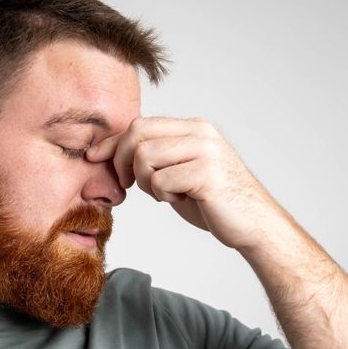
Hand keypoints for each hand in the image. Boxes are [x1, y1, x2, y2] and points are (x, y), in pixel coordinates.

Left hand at [88, 116, 286, 251]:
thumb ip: (156, 157)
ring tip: (166, 193)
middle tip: (127, 184)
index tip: (94, 157)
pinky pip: (160, 180)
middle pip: (137, 134)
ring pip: (145, 157)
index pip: (139, 125)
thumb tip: (114, 152)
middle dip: (122, 162)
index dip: (112, 143)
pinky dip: (162, 195)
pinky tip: (181, 199)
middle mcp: (199, 132)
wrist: (253, 223)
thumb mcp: (179, 171)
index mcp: (192, 127)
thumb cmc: (213, 200)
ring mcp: (205, 150)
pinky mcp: (206, 173)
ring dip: (146, 182)